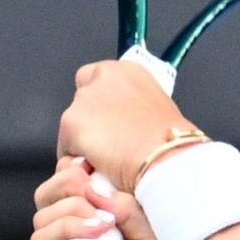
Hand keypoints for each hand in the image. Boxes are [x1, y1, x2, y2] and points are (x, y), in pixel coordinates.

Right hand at [29, 159, 188, 239]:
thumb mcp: (153, 235)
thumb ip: (126, 205)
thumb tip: (94, 184)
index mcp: (92, 229)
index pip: (68, 189)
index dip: (77, 171)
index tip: (98, 164)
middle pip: (47, 196)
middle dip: (67, 181)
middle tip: (93, 184)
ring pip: (42, 217)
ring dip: (71, 207)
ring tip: (105, 219)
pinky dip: (65, 229)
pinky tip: (96, 229)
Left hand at [60, 60, 202, 191]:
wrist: (167, 160)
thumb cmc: (173, 143)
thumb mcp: (160, 112)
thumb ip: (136, 107)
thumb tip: (129, 121)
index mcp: (127, 70)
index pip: (97, 77)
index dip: (103, 103)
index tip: (110, 121)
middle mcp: (103, 77)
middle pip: (82, 100)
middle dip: (92, 122)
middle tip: (109, 144)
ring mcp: (84, 100)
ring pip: (73, 125)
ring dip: (85, 142)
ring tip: (108, 161)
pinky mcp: (71, 123)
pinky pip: (66, 148)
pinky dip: (79, 161)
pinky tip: (100, 169)